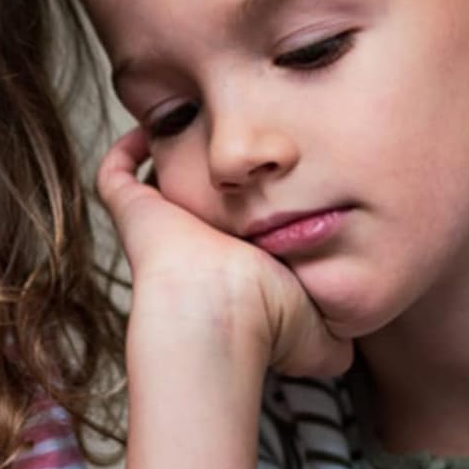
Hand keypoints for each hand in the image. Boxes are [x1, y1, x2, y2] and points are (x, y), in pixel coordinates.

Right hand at [97, 126, 350, 377]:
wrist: (220, 314)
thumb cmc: (269, 323)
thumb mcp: (320, 334)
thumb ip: (338, 330)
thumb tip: (353, 347)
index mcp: (231, 267)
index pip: (234, 232)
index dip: (247, 209)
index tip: (270, 181)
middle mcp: (194, 247)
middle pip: (197, 205)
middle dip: (209, 177)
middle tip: (225, 141)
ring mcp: (161, 229)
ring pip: (156, 185)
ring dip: (167, 155)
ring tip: (187, 121)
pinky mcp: (135, 213)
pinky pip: (115, 174)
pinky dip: (126, 149)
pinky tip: (148, 129)